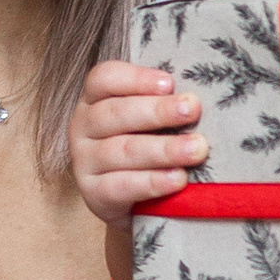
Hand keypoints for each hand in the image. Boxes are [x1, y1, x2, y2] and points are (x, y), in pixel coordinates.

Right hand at [70, 58, 209, 219]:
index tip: (170, 83)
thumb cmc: (143, 145)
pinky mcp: (92, 194)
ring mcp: (84, 161)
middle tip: (192, 110)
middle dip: (158, 111)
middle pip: (116, 113)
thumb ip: (162, 103)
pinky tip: (178, 178)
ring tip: (196, 149)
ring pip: (123, 151)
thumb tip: (196, 97)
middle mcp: (82, 127)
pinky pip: (121, 187)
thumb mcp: (145, 121)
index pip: (104, 79)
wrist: (128, 200)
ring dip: (163, 149)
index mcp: (94, 100)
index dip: (136, 79)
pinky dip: (152, 182)